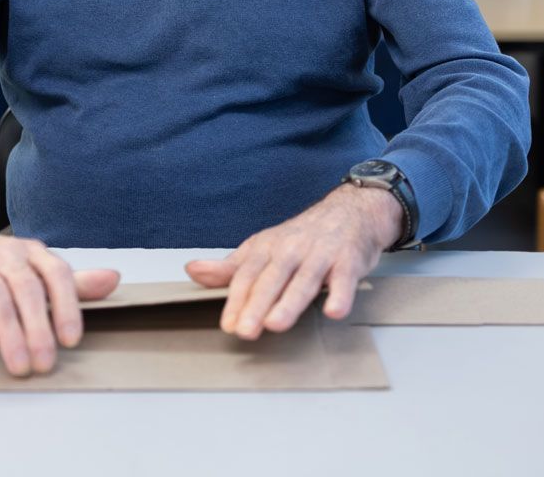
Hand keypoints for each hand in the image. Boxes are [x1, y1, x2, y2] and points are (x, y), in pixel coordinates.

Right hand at [0, 181, 119, 376]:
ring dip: (8, 333)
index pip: (57, 274)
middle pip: (27, 289)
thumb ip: (72, 281)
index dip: (66, 306)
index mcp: (31, 253)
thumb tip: (113, 280)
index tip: (71, 340)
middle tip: (45, 363)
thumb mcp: (34, 267)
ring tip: (18, 366)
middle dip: (38, 328)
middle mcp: (5, 255)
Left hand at [184, 184, 401, 339]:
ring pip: (304, 281)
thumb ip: (230, 268)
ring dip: (290, 302)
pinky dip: (341, 295)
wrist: (350, 212)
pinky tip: (334, 311)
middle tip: (245, 330)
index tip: (227, 324)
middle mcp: (292, 250)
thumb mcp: (262, 249)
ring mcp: (320, 255)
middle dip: (257, 305)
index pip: (247, 275)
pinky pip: (344, 280)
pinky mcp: (348, 262)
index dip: (236, 300)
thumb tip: (192, 271)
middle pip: (272, 279)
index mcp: (267, 248)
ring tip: (276, 324)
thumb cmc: (301, 238)